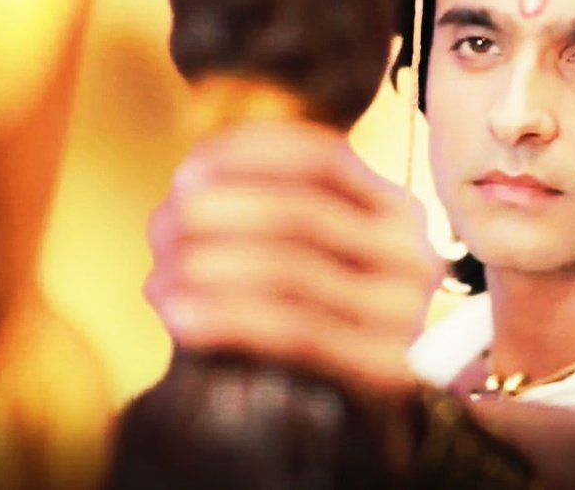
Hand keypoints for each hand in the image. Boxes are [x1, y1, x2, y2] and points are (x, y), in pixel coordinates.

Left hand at [144, 120, 435, 402]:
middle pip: (301, 213)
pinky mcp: (389, 367)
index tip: (187, 174)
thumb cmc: (318, 321)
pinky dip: (228, 318)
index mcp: (396, 209)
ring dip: (209, 269)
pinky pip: (296, 332)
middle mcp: (414, 251)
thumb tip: (190, 187)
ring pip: (292, 271)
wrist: (352, 417)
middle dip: (217, 216)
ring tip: (160, 281)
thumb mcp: (311, 254)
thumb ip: (270, 212)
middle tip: (161, 230)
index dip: (250, 157)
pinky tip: (180, 315)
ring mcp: (409, 310)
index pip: (325, 157)